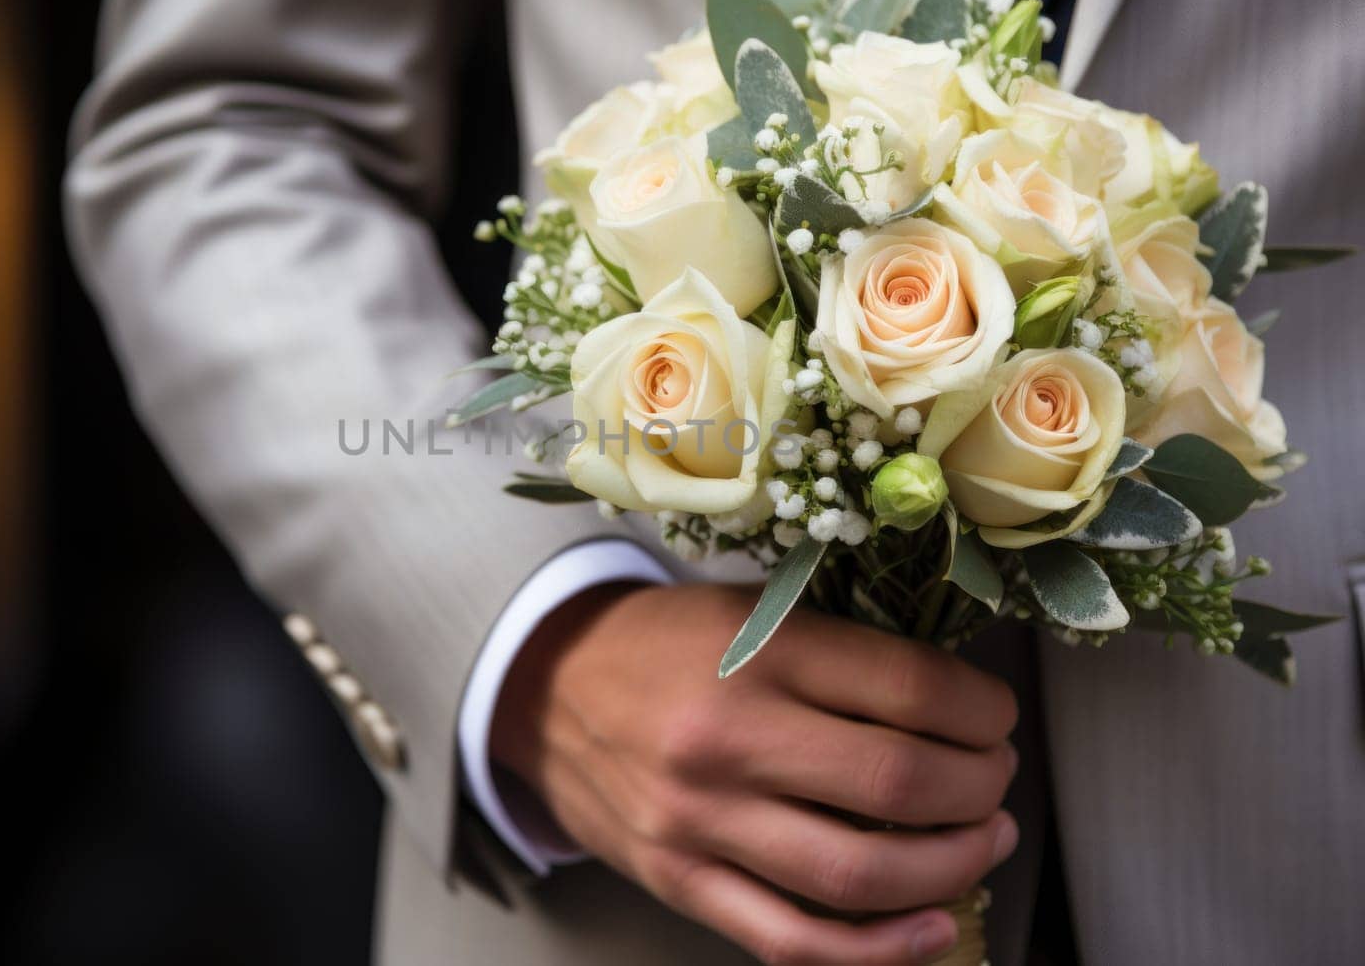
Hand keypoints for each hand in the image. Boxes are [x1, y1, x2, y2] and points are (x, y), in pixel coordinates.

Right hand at [491, 582, 1019, 965]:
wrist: (543, 684)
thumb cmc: (663, 641)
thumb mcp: (747, 608)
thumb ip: (840, 651)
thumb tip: (960, 704)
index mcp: (752, 648)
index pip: (908, 688)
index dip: (981, 709)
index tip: (996, 715)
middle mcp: (727, 737)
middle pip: (899, 781)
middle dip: (981, 787)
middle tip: (996, 777)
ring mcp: (700, 820)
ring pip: (859, 872)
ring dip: (951, 865)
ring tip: (983, 841)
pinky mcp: (680, 881)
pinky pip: (793, 940)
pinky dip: (879, 950)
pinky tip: (929, 928)